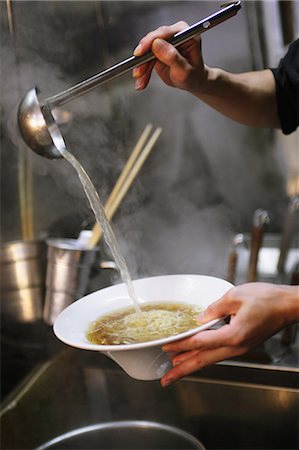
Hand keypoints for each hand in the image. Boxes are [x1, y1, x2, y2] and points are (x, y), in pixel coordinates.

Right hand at [133, 22, 205, 92]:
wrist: (192, 82)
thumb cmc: (193, 75)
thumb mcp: (184, 70)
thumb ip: (172, 57)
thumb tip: (156, 44)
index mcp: (184, 32)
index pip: (164, 33)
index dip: (149, 42)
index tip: (139, 53)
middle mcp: (173, 34)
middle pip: (151, 41)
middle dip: (143, 58)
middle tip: (138, 73)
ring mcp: (164, 42)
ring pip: (146, 52)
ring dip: (141, 68)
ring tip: (141, 83)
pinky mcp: (157, 51)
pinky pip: (145, 59)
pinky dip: (143, 71)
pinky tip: (142, 82)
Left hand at [160, 283, 297, 386]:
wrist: (288, 306)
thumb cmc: (267, 299)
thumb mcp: (235, 296)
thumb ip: (214, 308)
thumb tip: (200, 318)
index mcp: (233, 335)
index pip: (200, 342)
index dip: (181, 345)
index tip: (166, 347)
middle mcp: (236, 346)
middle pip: (204, 360)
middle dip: (183, 370)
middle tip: (166, 379)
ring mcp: (240, 348)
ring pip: (211, 359)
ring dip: (192, 364)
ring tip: (176, 370)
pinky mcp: (242, 344)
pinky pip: (219, 354)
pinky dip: (204, 356)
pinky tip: (197, 355)